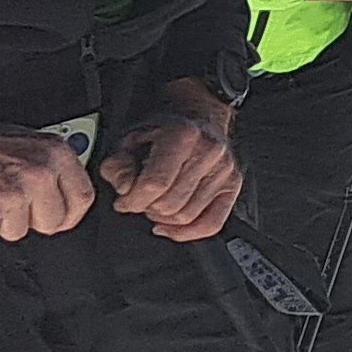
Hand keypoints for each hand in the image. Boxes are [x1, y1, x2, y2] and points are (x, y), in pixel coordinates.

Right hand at [0, 107, 98, 241]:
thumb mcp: (24, 141)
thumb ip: (48, 167)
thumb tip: (63, 194)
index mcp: (53, 153)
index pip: (82, 198)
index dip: (70, 214)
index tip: (60, 218)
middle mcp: (37, 175)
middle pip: (51, 222)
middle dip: (30, 219)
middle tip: (9, 203)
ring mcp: (11, 196)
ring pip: (17, 232)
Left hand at [101, 82, 244, 240]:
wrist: (195, 118)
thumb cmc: (162, 132)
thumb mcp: (129, 140)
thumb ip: (118, 166)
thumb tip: (126, 189)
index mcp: (182, 134)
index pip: (155, 184)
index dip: (132, 200)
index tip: (123, 201)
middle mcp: (209, 150)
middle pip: (170, 204)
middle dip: (147, 208)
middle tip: (140, 200)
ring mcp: (224, 168)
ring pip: (187, 216)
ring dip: (164, 218)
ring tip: (156, 204)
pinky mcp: (233, 184)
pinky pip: (212, 223)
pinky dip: (187, 233)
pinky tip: (170, 227)